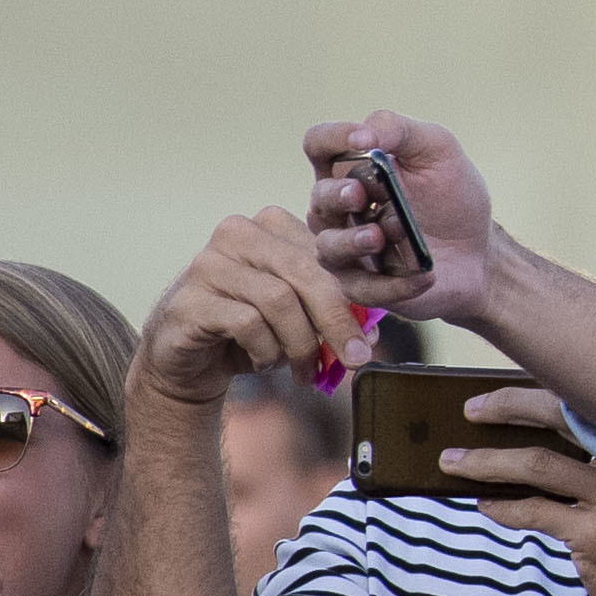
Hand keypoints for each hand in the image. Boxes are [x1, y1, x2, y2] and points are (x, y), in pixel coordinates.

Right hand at [140, 205, 369, 419]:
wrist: (189, 363)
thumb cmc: (251, 333)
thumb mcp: (301, 317)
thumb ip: (335, 313)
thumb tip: (371, 332)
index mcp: (272, 226)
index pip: (329, 252)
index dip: (366, 286)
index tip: (406, 304)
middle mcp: (238, 234)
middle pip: (307, 272)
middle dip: (337, 321)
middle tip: (355, 358)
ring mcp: (208, 263)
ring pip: (279, 299)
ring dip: (299, 344)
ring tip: (302, 368)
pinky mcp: (189, 298)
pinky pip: (247, 323)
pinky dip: (265, 351)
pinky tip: (262, 360)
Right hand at [301, 112, 495, 325]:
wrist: (479, 250)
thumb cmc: (451, 198)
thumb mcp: (438, 151)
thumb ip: (401, 131)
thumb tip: (367, 131)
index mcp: (350, 169)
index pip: (319, 144)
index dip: (334, 138)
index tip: (366, 140)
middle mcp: (339, 209)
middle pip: (319, 198)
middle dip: (337, 194)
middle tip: (361, 193)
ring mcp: (348, 250)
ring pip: (328, 247)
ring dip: (355, 240)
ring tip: (384, 234)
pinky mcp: (366, 286)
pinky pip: (366, 289)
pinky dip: (395, 283)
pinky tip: (425, 274)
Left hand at [422, 400, 595, 595]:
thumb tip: (533, 449)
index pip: (587, 402)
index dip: (540, 392)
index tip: (503, 392)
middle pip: (560, 417)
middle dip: (508, 408)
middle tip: (472, 410)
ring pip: (536, 465)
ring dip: (487, 463)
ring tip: (454, 462)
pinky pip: (534, 511)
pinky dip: (504, 507)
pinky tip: (487, 505)